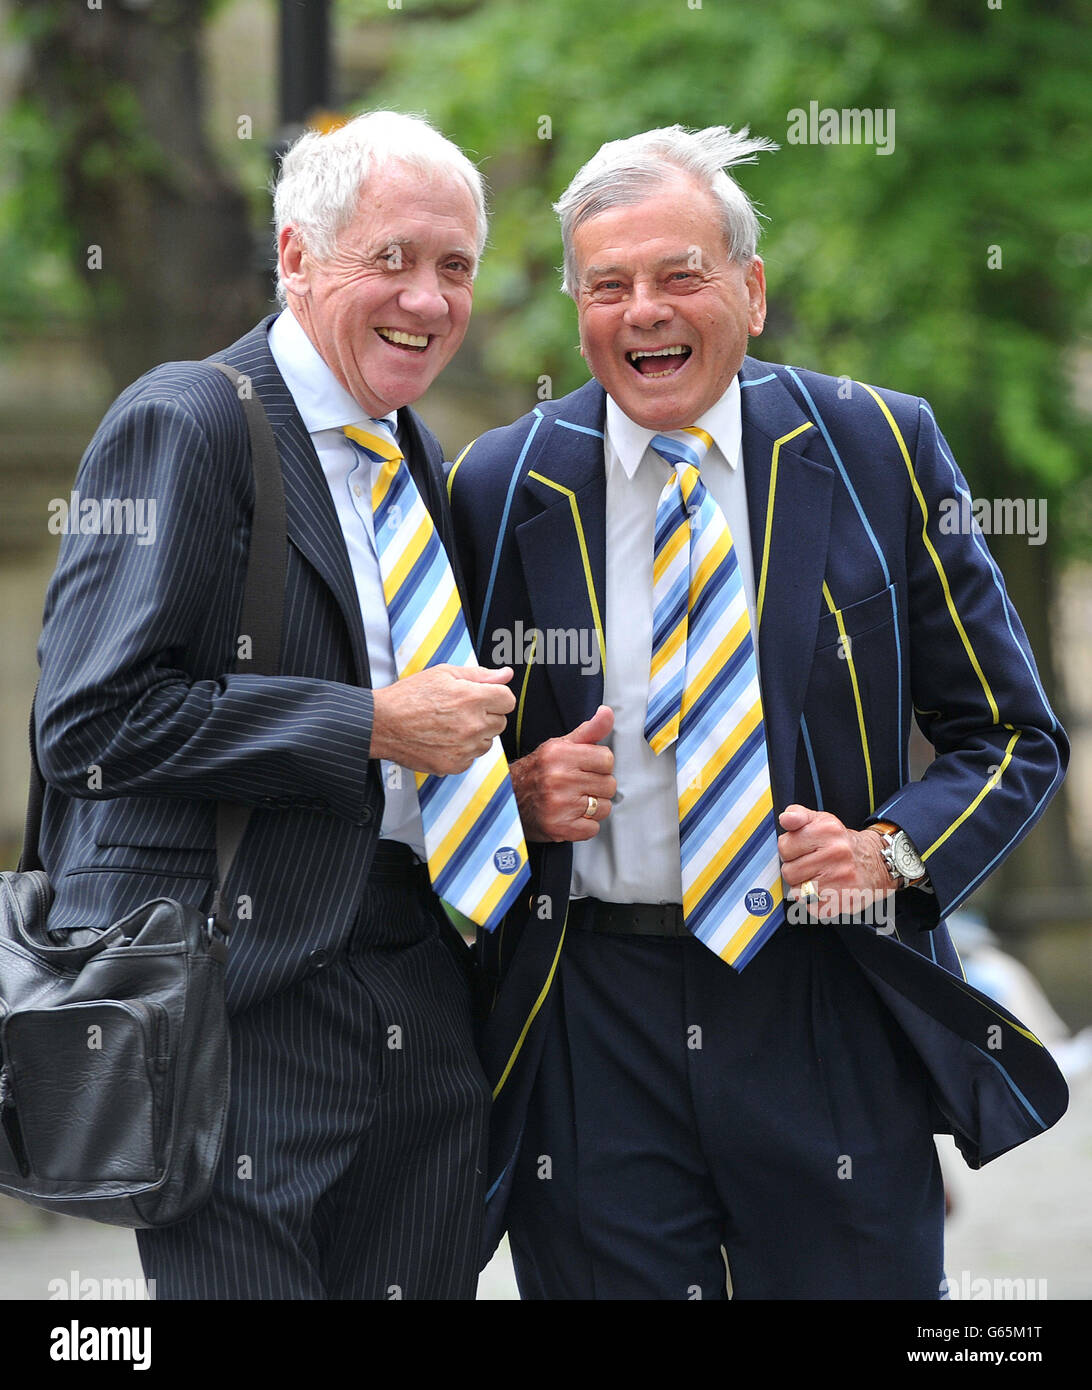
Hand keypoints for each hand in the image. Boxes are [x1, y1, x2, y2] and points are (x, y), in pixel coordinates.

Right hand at [370, 665, 515, 775]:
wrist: (382, 724)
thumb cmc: (409, 697)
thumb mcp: (443, 674)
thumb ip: (479, 675)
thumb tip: (506, 674)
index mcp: (472, 698)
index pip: (508, 700)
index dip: (496, 696)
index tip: (483, 697)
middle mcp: (472, 725)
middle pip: (500, 722)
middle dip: (486, 715)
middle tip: (461, 711)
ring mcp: (464, 748)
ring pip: (487, 742)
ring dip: (475, 735)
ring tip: (450, 725)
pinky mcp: (455, 765)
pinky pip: (471, 758)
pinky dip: (462, 751)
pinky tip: (443, 740)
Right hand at [509, 705, 615, 841]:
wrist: (508, 800)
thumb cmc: (537, 772)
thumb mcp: (560, 745)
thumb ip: (589, 731)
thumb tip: (607, 712)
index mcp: (560, 754)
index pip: (607, 759)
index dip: (599, 765)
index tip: (585, 768)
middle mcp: (559, 778)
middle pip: (609, 785)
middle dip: (597, 787)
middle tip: (577, 786)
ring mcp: (559, 805)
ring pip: (603, 807)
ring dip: (593, 808)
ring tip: (573, 801)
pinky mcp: (560, 827)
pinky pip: (593, 828)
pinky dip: (584, 826)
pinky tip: (570, 816)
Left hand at [777, 804, 892, 920]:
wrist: (876, 863)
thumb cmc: (843, 844)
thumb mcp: (823, 821)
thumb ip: (799, 815)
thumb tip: (785, 818)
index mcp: (827, 830)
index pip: (784, 846)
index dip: (789, 850)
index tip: (800, 851)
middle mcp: (835, 853)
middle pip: (788, 872)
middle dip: (795, 870)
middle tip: (811, 866)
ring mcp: (840, 878)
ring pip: (797, 891)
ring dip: (803, 887)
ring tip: (818, 878)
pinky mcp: (842, 900)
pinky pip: (810, 907)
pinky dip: (814, 902)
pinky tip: (825, 891)